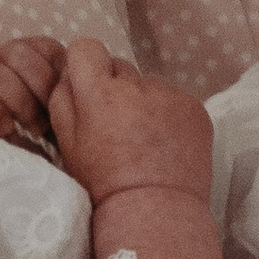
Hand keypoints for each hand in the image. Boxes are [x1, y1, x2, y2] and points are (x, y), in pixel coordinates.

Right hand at [51, 39, 214, 202]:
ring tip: (145, 141)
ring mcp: (170, 95)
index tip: (89, 88)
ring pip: (150, 86)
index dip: (85, 66)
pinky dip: (170, 117)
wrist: (155, 211)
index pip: (87, 48)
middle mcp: (136, 86)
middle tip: (118, 126)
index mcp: (99, 93)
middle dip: (116, 89)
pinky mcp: (195, 108)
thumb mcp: (67, 143)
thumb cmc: (103, 183)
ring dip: (145, 103)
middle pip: (121, 68)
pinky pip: (176, 101)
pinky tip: (166, 145)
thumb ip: (63, 100)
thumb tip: (69, 74)